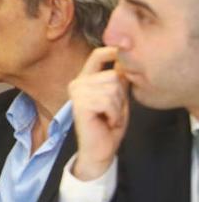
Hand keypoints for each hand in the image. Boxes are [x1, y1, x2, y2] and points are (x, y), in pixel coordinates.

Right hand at [68, 46, 129, 180]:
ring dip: (118, 107)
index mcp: (85, 80)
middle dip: (121, 95)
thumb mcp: (118, 98)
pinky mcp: (80, 104)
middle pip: (113, 76)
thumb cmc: (109, 125)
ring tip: (109, 117)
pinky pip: (108, 101)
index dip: (112, 51)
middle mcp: (77, 83)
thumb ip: (119, 80)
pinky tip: (107, 121)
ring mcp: (77, 93)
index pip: (97, 56)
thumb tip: (126, 60)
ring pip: (112, 88)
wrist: (100, 150)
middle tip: (113, 111)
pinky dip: (114, 114)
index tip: (124, 51)